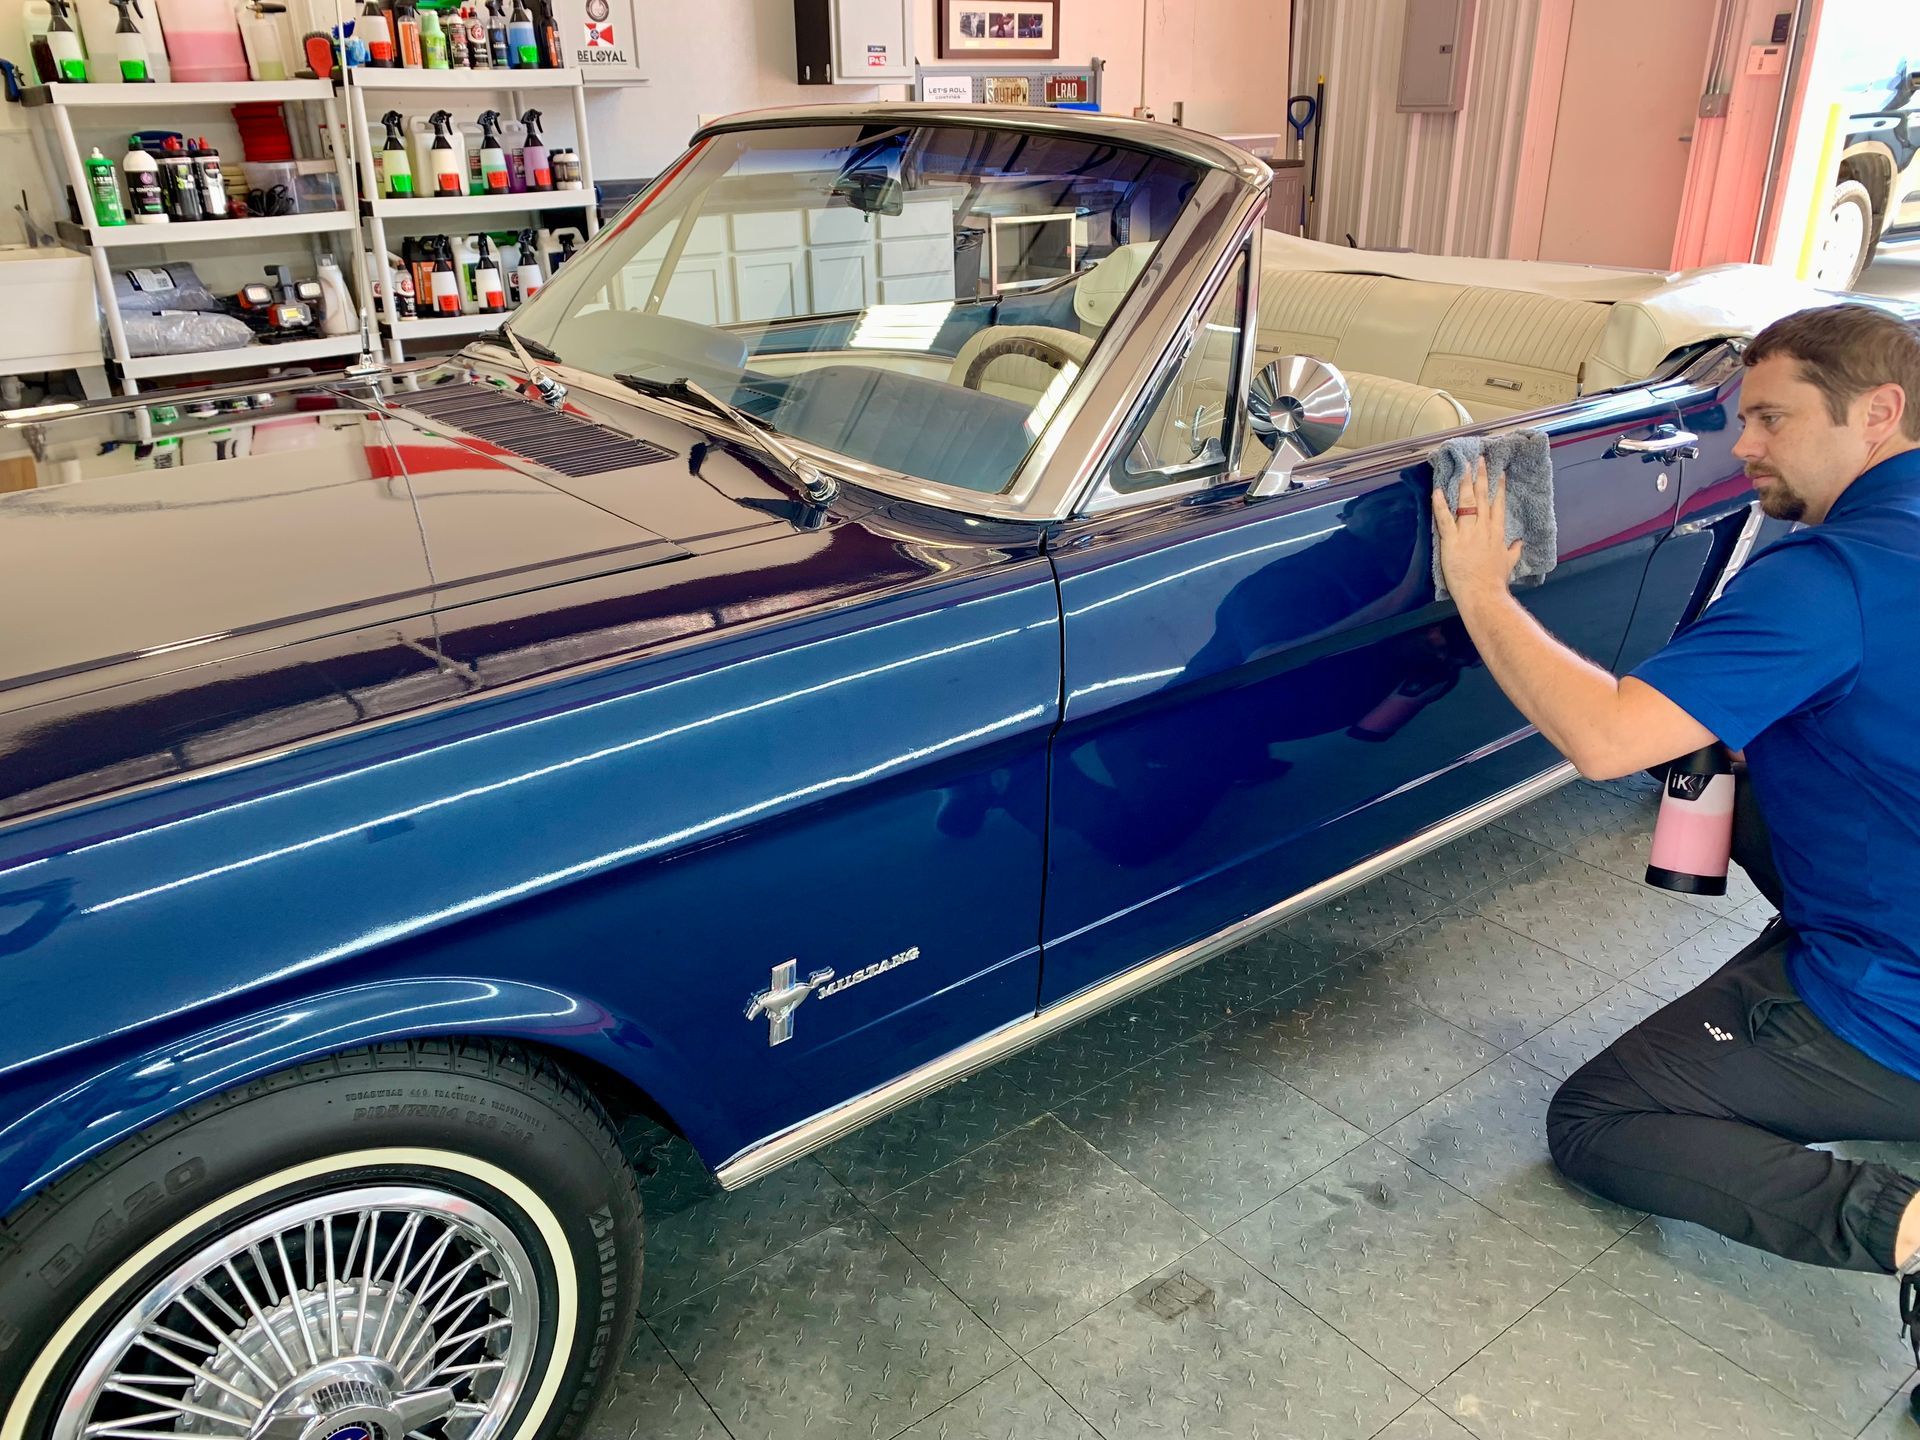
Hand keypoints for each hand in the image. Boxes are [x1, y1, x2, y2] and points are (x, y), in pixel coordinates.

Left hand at [1432, 456, 1522, 604]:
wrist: (1483, 594)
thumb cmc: (1495, 582)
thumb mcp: (1509, 563)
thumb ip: (1514, 550)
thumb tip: (1520, 542)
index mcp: (1497, 533)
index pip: (1499, 505)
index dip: (1499, 488)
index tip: (1499, 473)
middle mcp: (1483, 528)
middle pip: (1483, 497)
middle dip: (1481, 476)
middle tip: (1479, 459)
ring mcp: (1467, 533)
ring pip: (1466, 502)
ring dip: (1464, 483)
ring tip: (1463, 466)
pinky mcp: (1451, 540)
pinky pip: (1444, 518)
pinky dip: (1440, 504)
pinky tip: (1437, 490)